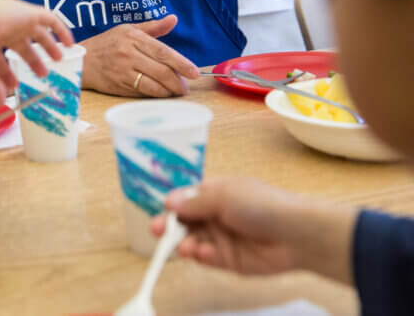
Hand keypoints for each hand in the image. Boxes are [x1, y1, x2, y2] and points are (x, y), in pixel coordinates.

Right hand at [0, 0, 73, 103]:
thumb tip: (1, 101)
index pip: (1, 57)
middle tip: (43, 73)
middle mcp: (4, 29)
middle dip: (33, 60)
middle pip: (22, 45)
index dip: (8, 73)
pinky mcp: (30, 13)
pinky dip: (61, 29)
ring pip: (37, 32)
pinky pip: (50, 19)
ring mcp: (18, 20)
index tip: (15, 85)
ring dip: (48, 45)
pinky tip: (70, 43)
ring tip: (59, 58)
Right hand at [79, 15, 197, 96]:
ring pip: (153, 85)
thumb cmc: (106, 43)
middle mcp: (128, 54)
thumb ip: (153, 27)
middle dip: (178, 82)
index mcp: (133, 37)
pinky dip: (155, 94)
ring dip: (168, 91)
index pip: (163, 52)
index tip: (194, 72)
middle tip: (185, 87)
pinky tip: (161, 93)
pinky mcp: (118, 85)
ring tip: (176, 91)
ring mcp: (122, 71)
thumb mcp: (127, 29)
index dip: (181, 63)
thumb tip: (173, 19)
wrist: (81, 60)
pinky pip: (142, 92)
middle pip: (161, 71)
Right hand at [152, 178, 357, 282]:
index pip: (187, 199)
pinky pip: (208, 259)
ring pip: (194, 241)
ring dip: (185, 244)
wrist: (297, 235)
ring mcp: (223, 238)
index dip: (173, 207)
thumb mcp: (224, 196)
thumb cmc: (262, 205)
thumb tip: (168, 202)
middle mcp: (217, 215)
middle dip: (171, 228)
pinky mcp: (229, 261)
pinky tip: (203, 254)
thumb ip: (194, 202)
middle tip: (158, 233)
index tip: (161, 213)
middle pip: (186, 222)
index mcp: (216, 194)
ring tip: (185, 247)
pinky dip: (202, 257)